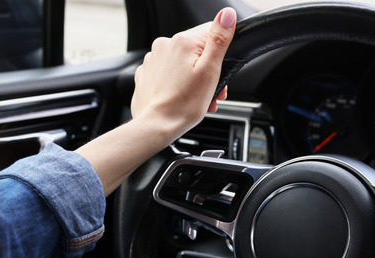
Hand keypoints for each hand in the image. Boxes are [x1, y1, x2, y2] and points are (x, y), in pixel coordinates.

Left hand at [77, 9, 235, 195]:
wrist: (156, 126)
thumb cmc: (183, 104)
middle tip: (213, 93)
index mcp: (183, 41)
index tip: (220, 73)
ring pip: (183, 63)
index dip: (221, 55)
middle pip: (197, 51)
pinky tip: (182, 98)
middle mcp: (164, 45)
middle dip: (208, 71)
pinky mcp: (147, 73)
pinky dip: (178, 84)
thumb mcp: (210, 71)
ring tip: (198, 100)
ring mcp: (153, 59)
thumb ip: (219, 40)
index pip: (211, 34)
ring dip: (195, 79)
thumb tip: (227, 15)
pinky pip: (169, 73)